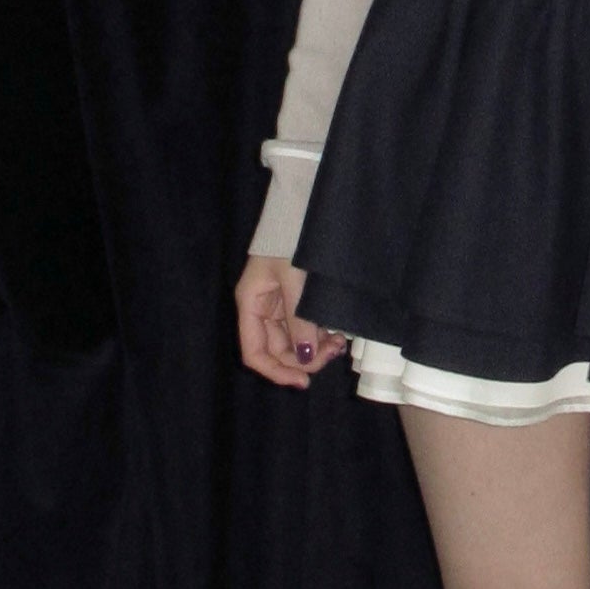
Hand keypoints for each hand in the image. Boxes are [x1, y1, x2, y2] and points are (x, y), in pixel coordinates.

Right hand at [236, 252, 346, 390]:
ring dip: (315, 349)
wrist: (300, 207)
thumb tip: (305, 357)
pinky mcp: (296, 299)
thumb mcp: (295, 280)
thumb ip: (299, 319)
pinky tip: (336, 334)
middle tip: (332, 354)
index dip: (276, 372)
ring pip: (294, 342)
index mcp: (250, 304)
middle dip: (304, 359)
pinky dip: (320, 335)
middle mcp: (262, 309)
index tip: (303, 381)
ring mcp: (279, 305)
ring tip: (338, 343)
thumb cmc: (289, 239)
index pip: (254, 352)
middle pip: (277, 351)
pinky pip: (305, 328)